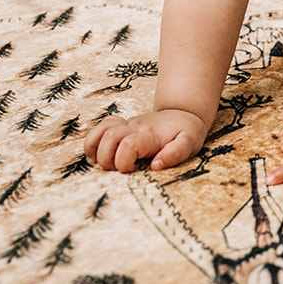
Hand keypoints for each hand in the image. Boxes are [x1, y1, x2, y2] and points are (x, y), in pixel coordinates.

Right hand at [84, 109, 206, 172]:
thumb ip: (175, 153)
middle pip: (110, 137)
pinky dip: (93, 141)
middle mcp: (135, 127)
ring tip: (101, 163)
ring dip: (96, 149)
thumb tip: (156, 165)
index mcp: (151, 135)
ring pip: (101, 130)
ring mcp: (127, 125)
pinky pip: (101, 127)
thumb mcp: (189, 143)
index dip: (124, 161)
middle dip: (107, 159)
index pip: (128, 144)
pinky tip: (96, 156)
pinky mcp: (123, 126)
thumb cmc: (187, 131)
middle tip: (118, 170)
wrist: (184, 113)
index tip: (132, 170)